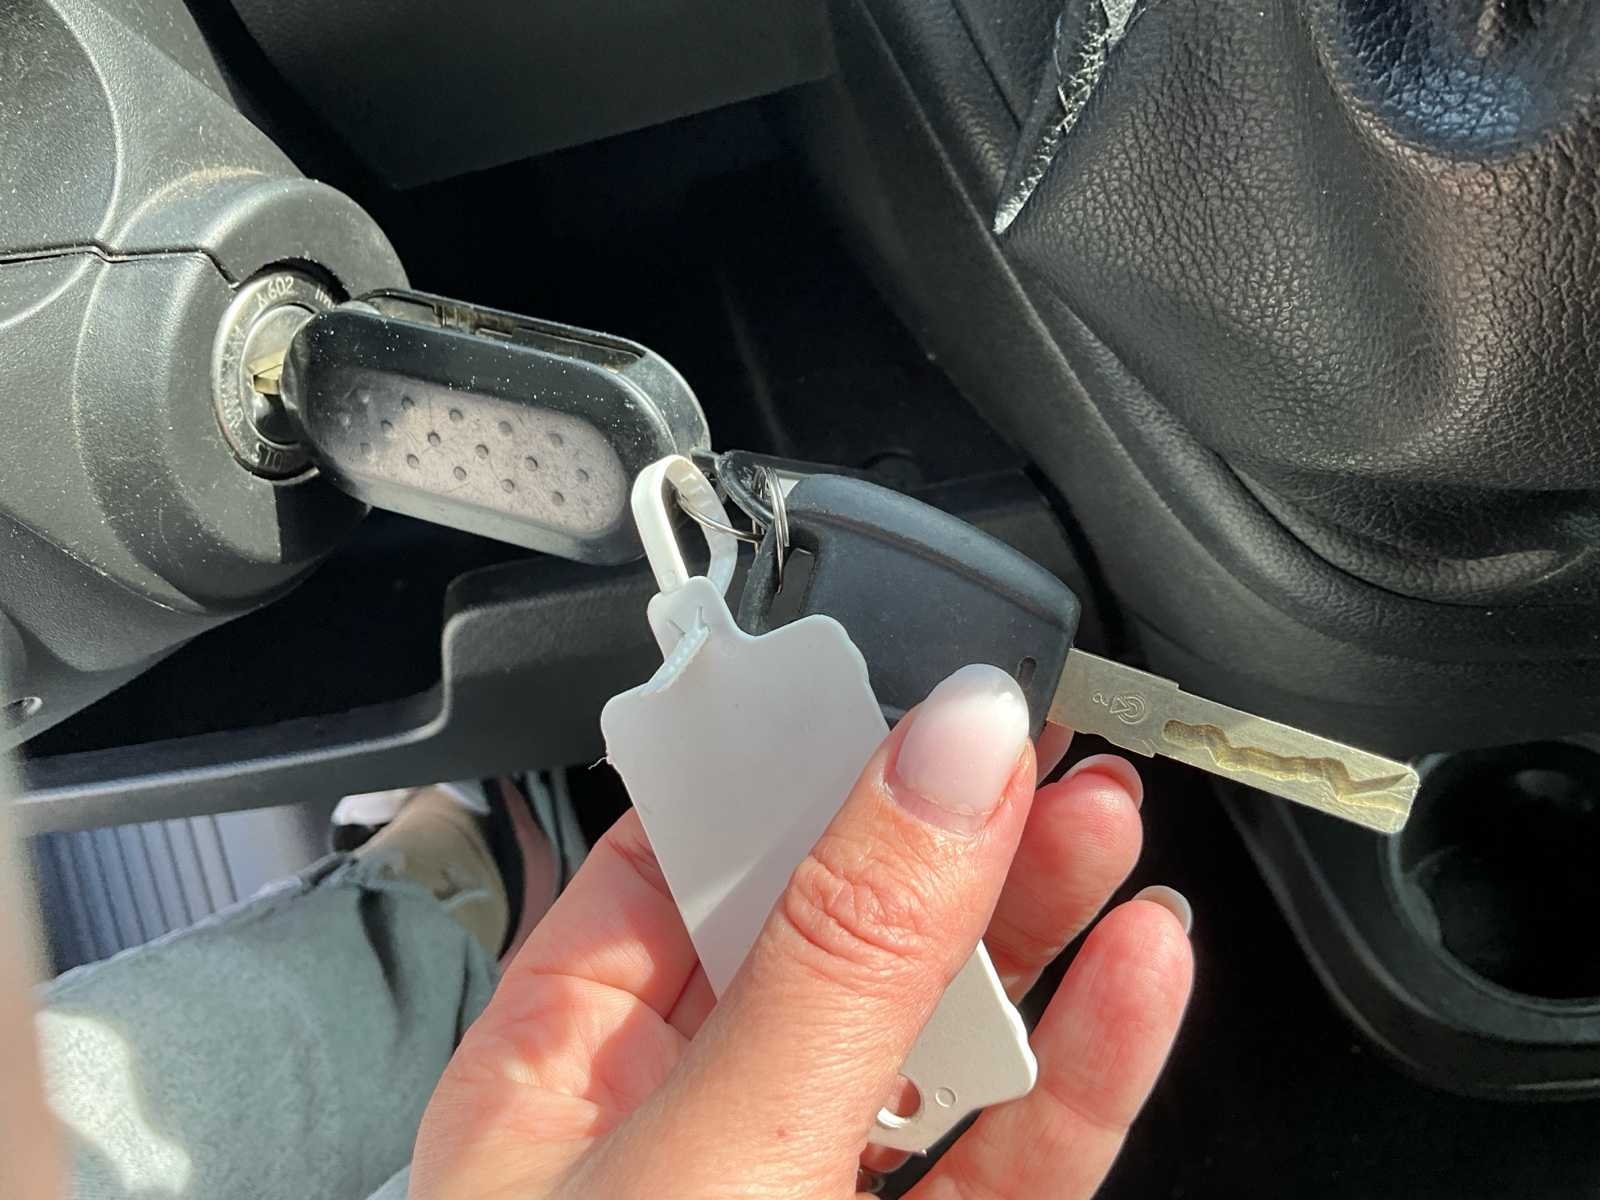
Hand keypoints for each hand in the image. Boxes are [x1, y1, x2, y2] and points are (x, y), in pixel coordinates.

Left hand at [411, 665, 1192, 1198]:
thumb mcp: (713, 1148)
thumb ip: (839, 959)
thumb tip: (944, 748)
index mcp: (565, 1066)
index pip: (683, 850)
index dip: (796, 751)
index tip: (902, 673)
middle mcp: (684, 1120)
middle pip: (835, 929)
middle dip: (946, 826)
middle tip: (1039, 736)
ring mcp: (804, 1190)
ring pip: (937, 1039)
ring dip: (1034, 928)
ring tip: (1108, 821)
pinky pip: (1008, 1161)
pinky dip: (1085, 1069)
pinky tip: (1139, 975)